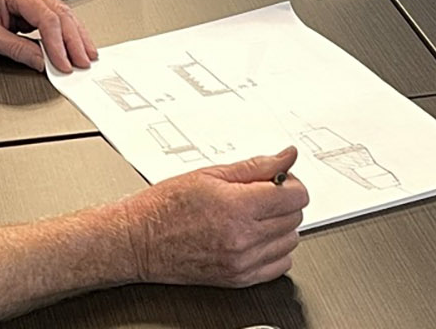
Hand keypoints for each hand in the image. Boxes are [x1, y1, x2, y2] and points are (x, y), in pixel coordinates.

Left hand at [0, 0, 96, 73]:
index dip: (59, 44)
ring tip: (85, 54)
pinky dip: (61, 34)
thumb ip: (18, 50)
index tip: (65, 63)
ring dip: (73, 36)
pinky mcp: (24, 7)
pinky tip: (68, 46)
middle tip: (84, 61)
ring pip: (59, 15)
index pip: (47, 18)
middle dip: (74, 40)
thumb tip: (42, 62)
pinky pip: (49, 19)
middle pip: (60, 14)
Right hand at [118, 148, 308, 286]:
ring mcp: (241, 262)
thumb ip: (256, 166)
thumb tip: (286, 157)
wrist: (140, 240)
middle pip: (294, 217)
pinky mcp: (238, 279)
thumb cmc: (167, 207)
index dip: (290, 183)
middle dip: (284, 202)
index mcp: (237, 207)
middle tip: (263, 194)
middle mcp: (243, 238)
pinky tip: (257, 238)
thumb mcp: (211, 174)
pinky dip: (275, 251)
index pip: (295, 196)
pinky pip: (279, 266)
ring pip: (290, 241)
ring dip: (280, 226)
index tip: (280, 180)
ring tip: (256, 216)